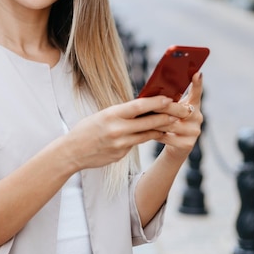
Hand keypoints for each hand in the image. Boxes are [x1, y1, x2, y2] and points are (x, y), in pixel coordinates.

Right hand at [62, 95, 178, 170]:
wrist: (72, 151)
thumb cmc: (87, 129)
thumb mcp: (102, 115)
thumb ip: (122, 112)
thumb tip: (143, 106)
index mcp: (111, 115)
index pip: (139, 106)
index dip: (156, 102)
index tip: (170, 99)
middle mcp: (117, 129)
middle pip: (149, 122)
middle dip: (167, 117)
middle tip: (181, 113)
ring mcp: (120, 144)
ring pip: (147, 134)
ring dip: (161, 128)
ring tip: (172, 123)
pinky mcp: (121, 155)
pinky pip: (137, 144)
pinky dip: (144, 138)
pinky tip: (151, 134)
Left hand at [154, 71, 203, 159]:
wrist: (175, 148)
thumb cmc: (169, 123)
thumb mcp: (170, 111)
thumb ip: (168, 102)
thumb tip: (153, 90)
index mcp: (193, 106)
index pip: (196, 93)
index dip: (197, 83)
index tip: (197, 73)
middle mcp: (197, 117)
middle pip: (179, 109)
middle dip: (163, 107)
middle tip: (150, 105)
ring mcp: (194, 131)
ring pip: (170, 123)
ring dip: (155, 121)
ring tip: (142, 118)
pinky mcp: (187, 144)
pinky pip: (167, 136)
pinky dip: (154, 133)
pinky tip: (146, 131)